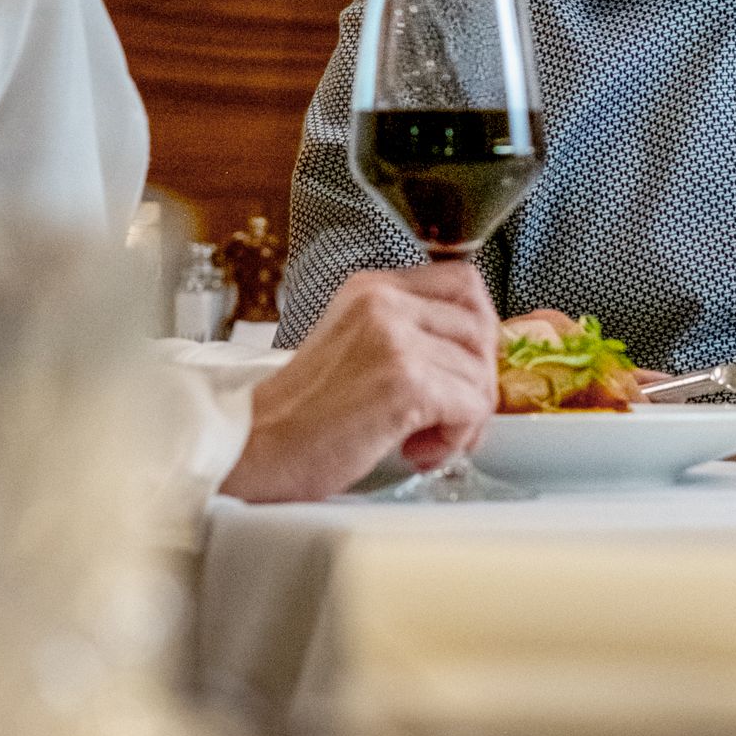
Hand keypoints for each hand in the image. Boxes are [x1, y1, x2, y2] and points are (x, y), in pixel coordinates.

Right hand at [221, 263, 500, 501]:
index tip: (464, 371)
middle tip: (450, 418)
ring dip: (464, 419)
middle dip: (478, 381)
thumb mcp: (353, 346)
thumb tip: (474, 356)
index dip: (479, 331)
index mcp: (372, 288)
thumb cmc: (302, 414)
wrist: (254, 448)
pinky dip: (456, 438)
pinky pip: (472, 406)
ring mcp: (395, 338)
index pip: (464, 283)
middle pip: (481, 327)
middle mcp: (384, 302)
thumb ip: (405, 335)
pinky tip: (417, 451)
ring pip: (479, 374)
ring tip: (422, 441)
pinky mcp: (405, 382)